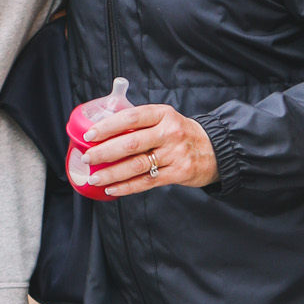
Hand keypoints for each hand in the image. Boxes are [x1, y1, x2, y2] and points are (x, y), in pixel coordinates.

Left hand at [82, 102, 217, 197]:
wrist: (215, 149)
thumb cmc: (181, 133)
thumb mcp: (165, 119)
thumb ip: (140, 123)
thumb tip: (103, 133)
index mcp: (163, 114)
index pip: (131, 117)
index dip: (108, 126)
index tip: (90, 135)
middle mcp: (170, 132)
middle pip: (131, 143)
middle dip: (104, 152)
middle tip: (87, 158)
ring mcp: (175, 154)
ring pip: (137, 165)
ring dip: (112, 173)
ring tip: (94, 177)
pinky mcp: (178, 173)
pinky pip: (147, 181)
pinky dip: (127, 187)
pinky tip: (112, 189)